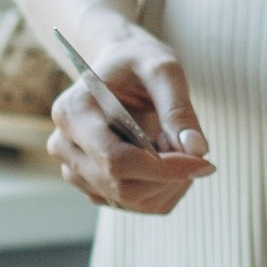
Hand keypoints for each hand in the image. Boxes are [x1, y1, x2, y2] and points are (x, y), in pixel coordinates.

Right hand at [47, 22, 213, 216]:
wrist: (118, 66)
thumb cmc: (139, 61)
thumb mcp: (163, 69)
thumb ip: (179, 108)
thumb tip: (197, 150)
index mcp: (73, 111)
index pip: (116, 160)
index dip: (163, 169)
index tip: (203, 162)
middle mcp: (64, 144)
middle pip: (121, 187)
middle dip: (169, 178)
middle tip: (194, 151)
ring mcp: (73, 168)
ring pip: (129, 201)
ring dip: (167, 185)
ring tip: (176, 147)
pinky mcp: (90, 184)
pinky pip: (133, 204)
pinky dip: (161, 190)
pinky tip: (168, 162)